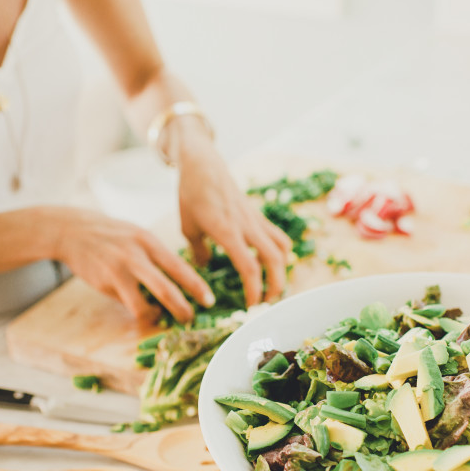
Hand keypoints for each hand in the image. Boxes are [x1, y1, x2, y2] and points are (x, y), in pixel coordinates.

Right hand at [45, 207, 212, 324]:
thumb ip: (155, 257)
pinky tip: (140, 307)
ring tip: (162, 317)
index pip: (180, 267)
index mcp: (150, 242)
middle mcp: (137, 255)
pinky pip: (127, 304)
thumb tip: (177, 283)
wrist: (73, 231)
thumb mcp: (138, 237)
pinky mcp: (105, 282)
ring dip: (157, 315)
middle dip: (183, 308)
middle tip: (191, 318)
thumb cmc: (112, 236)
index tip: (209, 301)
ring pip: (144, 304)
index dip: (197, 286)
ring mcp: (119, 270)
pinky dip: (138, 310)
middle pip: (167, 288)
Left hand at [175, 134, 291, 305]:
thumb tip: (205, 268)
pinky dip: (280, 253)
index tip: (252, 306)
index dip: (255, 289)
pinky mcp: (258, 216)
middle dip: (276, 285)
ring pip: (282, 247)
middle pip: (275, 259)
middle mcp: (247, 226)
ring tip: (272, 286)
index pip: (249, 266)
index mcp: (227, 231)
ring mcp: (256, 220)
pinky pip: (277, 236)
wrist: (203, 164)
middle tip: (267, 302)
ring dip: (282, 269)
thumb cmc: (191, 194)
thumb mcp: (187, 227)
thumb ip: (198, 251)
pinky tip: (270, 263)